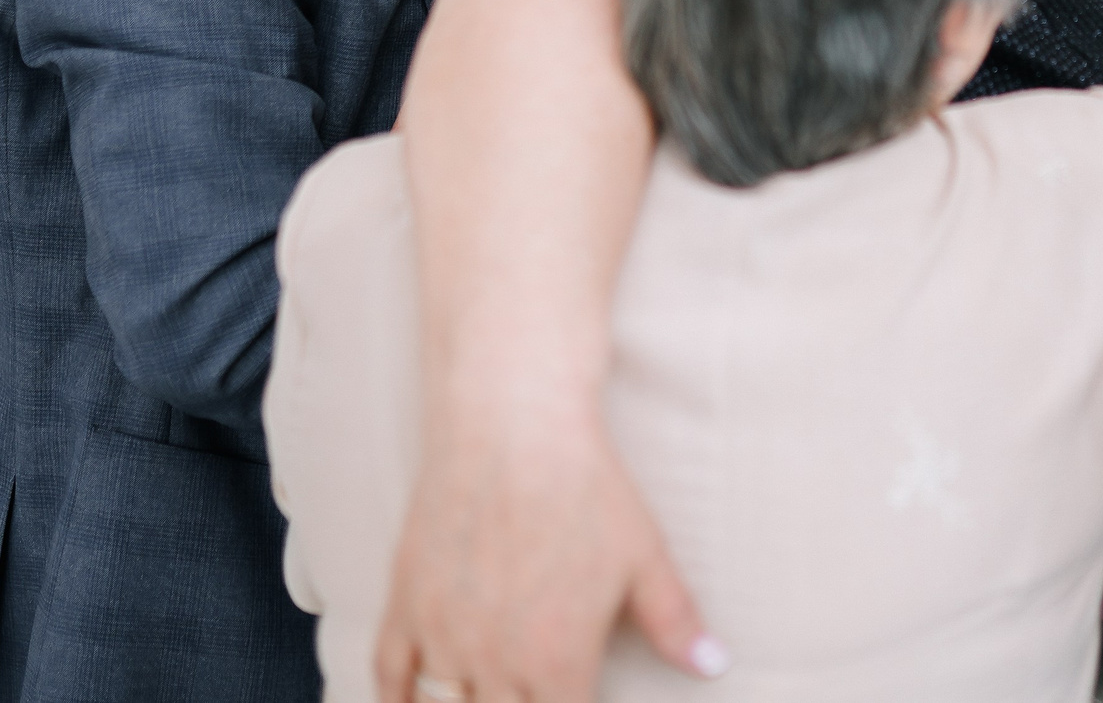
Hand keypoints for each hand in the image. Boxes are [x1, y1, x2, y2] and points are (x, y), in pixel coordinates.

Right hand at [373, 410, 724, 702]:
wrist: (512, 426)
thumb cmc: (586, 488)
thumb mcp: (644, 555)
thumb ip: (676, 622)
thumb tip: (716, 666)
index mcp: (557, 663)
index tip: (575, 701)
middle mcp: (494, 662)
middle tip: (532, 696)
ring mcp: (441, 636)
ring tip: (489, 693)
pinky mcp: (403, 605)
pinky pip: (386, 678)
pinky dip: (396, 701)